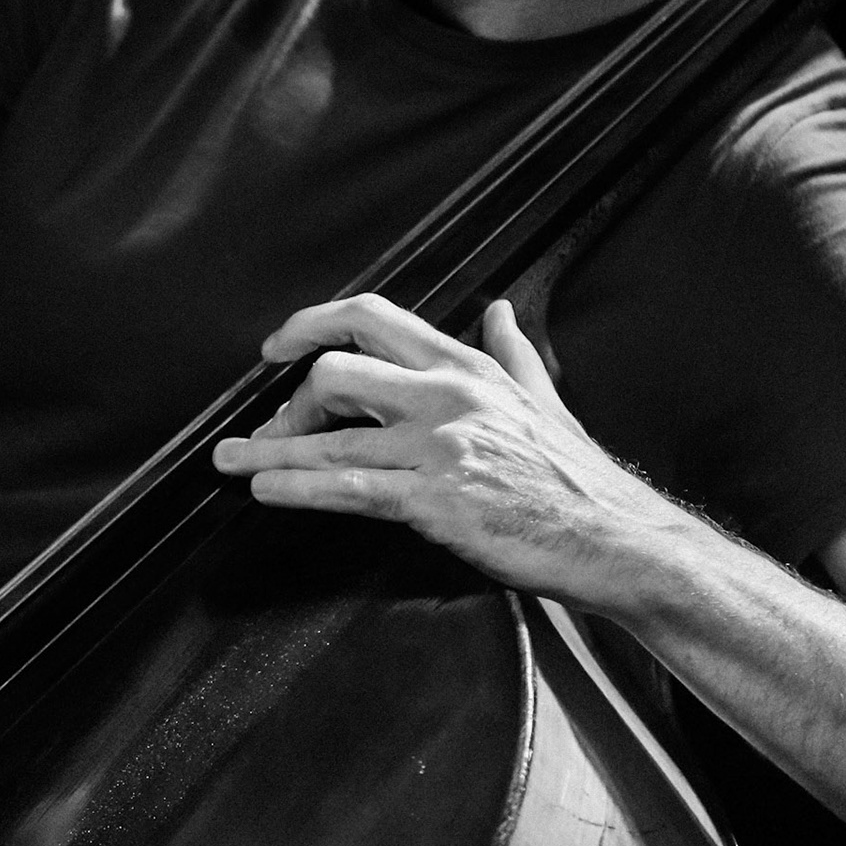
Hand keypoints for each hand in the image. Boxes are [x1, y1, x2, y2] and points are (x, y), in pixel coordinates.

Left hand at [211, 293, 681, 611]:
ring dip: (269, 451)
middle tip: (270, 431)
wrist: (614, 536)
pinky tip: (266, 489)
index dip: (311, 324)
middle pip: (336, 371)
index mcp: (467, 365)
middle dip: (290, 403)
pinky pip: (346, 488)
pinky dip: (296, 487)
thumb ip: (510, 350)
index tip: (276, 348)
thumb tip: (500, 308)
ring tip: (230, 462)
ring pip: (330, 437)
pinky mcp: (434, 501)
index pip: (372, 317)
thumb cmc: (577, 476)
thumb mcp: (542, 395)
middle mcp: (447, 395)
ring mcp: (438, 447)